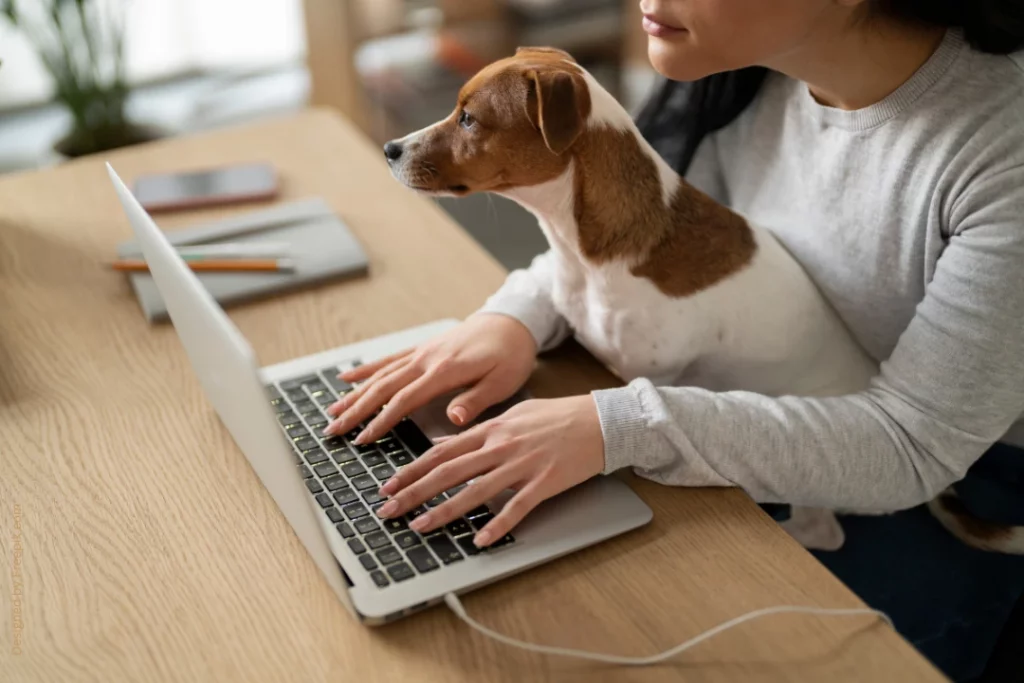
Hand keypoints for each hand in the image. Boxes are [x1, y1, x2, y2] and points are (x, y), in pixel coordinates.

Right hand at [324, 314, 537, 442]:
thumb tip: (454, 418)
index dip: (380, 421)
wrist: (513, 321)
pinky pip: (389, 360)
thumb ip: (476, 400)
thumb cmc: (511, 355)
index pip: (404, 400)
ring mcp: (422, 352)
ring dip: (355, 394)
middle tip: (333, 430)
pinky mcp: (423, 348)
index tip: (362, 439)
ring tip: (332, 411)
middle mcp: (427, 359)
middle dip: (356, 410)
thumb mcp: (503, 382)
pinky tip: (346, 377)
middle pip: (383, 387)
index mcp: (445, 371)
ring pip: (380, 374)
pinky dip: (366, 369)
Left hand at [375, 395, 605, 545]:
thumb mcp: (512, 415)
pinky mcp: (544, 482)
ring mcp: (522, 465)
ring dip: (444, 511)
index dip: (411, 469)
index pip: (441, 451)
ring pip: (474, 491)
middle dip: (414, 492)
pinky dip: (496, 524)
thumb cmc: (557, 417)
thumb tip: (447, 443)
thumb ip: (479, 431)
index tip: (388, 484)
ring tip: (420, 527)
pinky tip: (479, 540)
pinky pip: (516, 507)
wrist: (599, 420)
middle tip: (388, 509)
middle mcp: (501, 446)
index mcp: (492, 429)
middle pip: (448, 471)